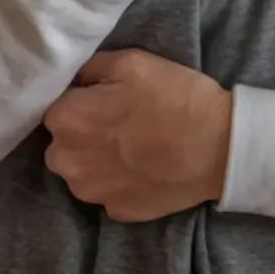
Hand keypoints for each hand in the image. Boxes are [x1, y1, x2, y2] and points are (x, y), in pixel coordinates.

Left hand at [43, 50, 231, 221]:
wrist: (219, 146)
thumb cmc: (175, 97)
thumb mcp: (132, 61)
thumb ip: (90, 67)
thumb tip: (74, 79)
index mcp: (67, 120)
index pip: (55, 107)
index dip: (80, 100)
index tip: (104, 99)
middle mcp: (68, 162)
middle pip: (62, 144)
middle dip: (81, 134)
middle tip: (118, 122)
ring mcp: (92, 193)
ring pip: (81, 172)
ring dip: (96, 161)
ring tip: (132, 147)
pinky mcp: (116, 213)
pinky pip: (107, 193)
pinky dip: (119, 182)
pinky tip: (144, 168)